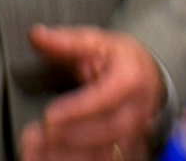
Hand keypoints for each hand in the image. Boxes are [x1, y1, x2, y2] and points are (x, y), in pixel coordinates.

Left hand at [19, 25, 164, 160]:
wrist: (147, 76)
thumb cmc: (119, 59)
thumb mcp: (95, 40)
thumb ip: (65, 42)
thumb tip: (37, 36)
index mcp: (130, 79)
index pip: (105, 99)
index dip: (77, 110)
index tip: (49, 116)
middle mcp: (135, 111)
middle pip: (106, 132)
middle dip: (70, 137)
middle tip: (39, 135)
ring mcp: (133, 134)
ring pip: (106, 154)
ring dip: (71, 156)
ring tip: (39, 152)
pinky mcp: (125, 150)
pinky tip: (50, 159)